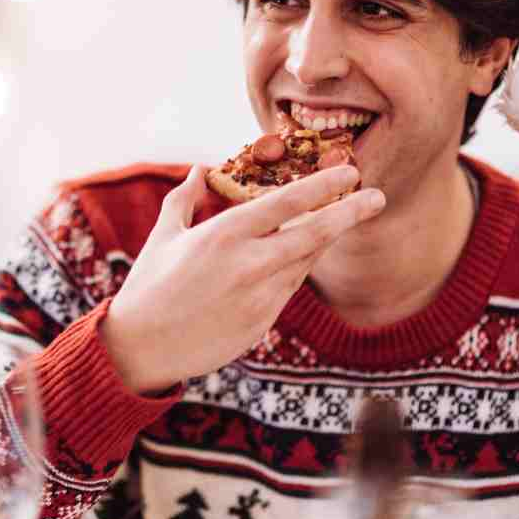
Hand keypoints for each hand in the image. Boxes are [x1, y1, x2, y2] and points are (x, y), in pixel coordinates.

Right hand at [100, 165, 384, 393]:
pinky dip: (299, 267)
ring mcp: (259, 297)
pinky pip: (290, 288)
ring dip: (325, 239)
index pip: (286, 202)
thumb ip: (185, 198)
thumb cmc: (148, 287)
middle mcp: (248, 264)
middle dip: (350, 213)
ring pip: (306, 261)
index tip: (349, 172)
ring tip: (343, 218)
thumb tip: (202, 169)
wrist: (141, 349)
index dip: (323, 185)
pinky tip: (304, 253)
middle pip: (314, 234)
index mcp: (223, 235)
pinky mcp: (262, 323)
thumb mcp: (164, 235)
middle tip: (377, 196)